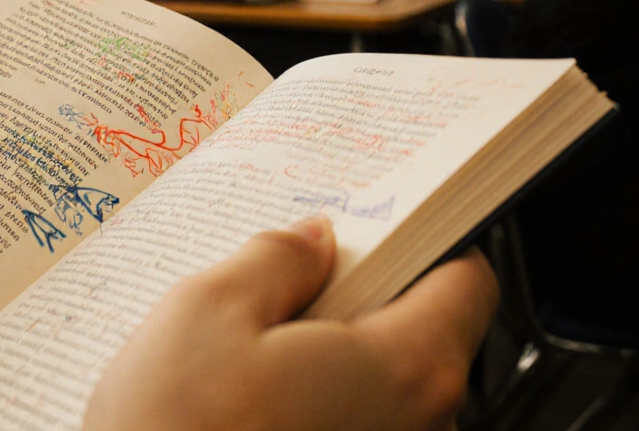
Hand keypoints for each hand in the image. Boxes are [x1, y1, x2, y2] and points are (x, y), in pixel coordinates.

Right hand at [83, 217, 498, 430]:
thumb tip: (310, 242)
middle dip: (356, 301)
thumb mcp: (208, 307)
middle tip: (280, 291)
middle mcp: (419, 427)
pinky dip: (312, 404)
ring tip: (246, 357)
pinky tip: (245, 404)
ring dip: (326, 358)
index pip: (466, 280)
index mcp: (405, 368)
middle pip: (420, 332)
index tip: (369, 229)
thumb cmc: (173, 430)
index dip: (420, 241)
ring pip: (378, 384)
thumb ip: (276, 259)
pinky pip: (350, 423)